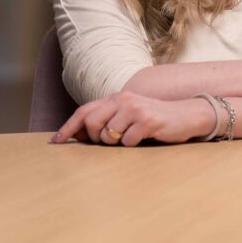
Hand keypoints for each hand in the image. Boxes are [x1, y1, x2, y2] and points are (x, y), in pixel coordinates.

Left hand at [49, 91, 211, 146]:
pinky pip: (128, 142)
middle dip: (95, 138)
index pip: (84, 111)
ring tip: (131, 137)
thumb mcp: (127, 116)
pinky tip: (145, 137)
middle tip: (110, 141)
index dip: (67, 127)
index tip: (55, 142)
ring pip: (109, 135)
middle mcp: (124, 99)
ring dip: (117, 143)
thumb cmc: (153, 120)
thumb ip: (105, 121)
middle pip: (91, 123)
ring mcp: (136, 109)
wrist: (186, 115)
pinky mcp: (148, 121)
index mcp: (116, 97)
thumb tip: (76, 134)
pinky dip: (133, 145)